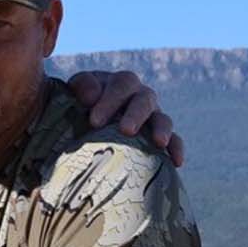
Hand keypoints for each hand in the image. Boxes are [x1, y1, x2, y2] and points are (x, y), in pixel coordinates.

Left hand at [66, 70, 185, 167]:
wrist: (77, 128)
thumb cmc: (72, 109)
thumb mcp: (70, 93)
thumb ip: (79, 87)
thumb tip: (91, 96)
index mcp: (118, 83)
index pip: (121, 84)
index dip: (111, 100)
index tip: (94, 121)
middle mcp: (139, 96)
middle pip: (145, 99)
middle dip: (136, 114)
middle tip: (126, 130)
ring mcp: (151, 116)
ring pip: (162, 118)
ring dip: (161, 129)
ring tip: (158, 143)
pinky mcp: (157, 136)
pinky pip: (173, 141)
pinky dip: (176, 148)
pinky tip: (177, 162)